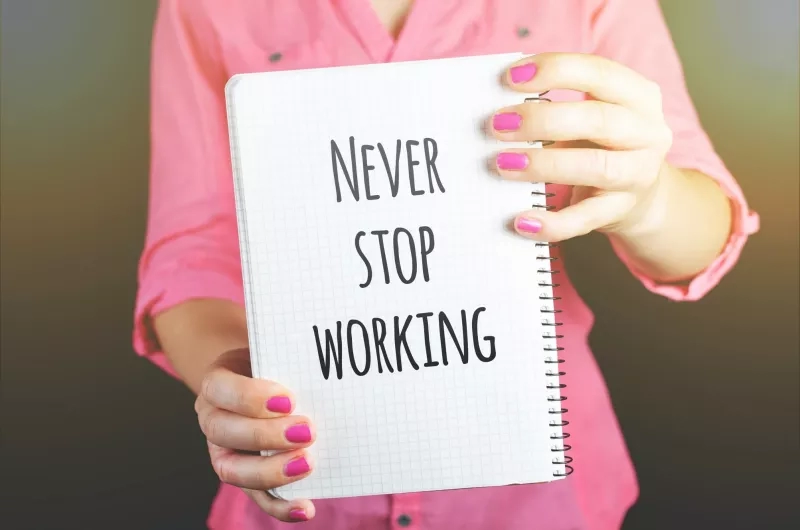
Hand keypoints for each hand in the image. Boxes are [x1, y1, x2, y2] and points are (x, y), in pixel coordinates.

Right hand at [195, 348, 315, 522]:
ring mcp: (224, 451)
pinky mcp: (244, 476)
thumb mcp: (270, 352)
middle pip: (225, 432)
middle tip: (307, 431)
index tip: (288, 399)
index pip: (221, 389)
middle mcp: (212, 418)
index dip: (250, 397)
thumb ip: (284, 356)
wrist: (258, 380)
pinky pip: (257, 497)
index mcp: (216, 383)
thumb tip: (317, 362)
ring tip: (307, 464)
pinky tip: (305, 508)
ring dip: (271, 471)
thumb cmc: (270, 365)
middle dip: (266, 435)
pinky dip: (280, 507)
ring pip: (234, 470)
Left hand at [490, 52, 674, 241]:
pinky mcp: (620, 211)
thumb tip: (498, 108)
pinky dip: (553, 223)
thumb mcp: (590, 115)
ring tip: (503, 163)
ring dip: (544, 164)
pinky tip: (522, 220)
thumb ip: (555, 104)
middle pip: (597, 119)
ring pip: (595, 166)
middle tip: (498, 125)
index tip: (510, 77)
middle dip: (542, 120)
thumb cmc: (601, 145)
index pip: (599, 72)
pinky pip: (585, 219)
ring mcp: (638, 174)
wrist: (640, 198)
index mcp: (638, 96)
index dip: (555, 70)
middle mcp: (647, 133)